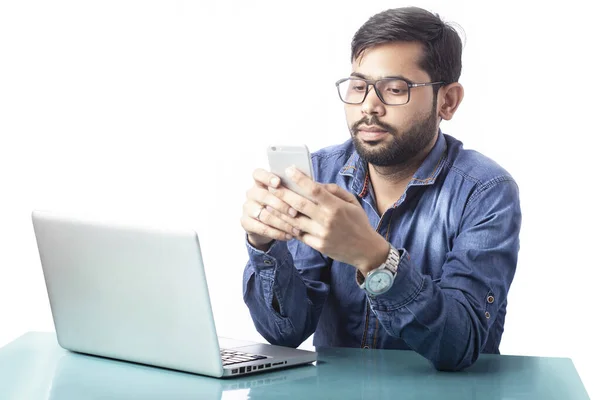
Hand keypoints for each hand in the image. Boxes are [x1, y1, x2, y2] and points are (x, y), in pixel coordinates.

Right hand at [240, 168, 302, 250]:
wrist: (266, 225)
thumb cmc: (282, 205)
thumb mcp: (287, 195)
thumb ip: (294, 189)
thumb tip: (310, 182)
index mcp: (260, 182)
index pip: (258, 174)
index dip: (267, 177)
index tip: (278, 182)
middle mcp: (252, 193)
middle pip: (263, 195)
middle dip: (281, 205)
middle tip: (295, 213)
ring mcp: (247, 208)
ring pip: (264, 215)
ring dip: (282, 223)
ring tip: (296, 229)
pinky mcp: (246, 222)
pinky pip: (262, 228)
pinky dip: (277, 233)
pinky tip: (288, 236)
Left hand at [266, 167, 388, 275]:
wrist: (366, 250)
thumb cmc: (358, 222)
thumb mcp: (352, 202)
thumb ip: (334, 191)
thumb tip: (315, 183)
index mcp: (337, 206)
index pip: (315, 190)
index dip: (300, 179)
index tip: (289, 170)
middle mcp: (327, 220)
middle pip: (299, 204)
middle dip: (283, 193)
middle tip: (271, 185)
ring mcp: (321, 234)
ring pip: (295, 221)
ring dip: (279, 211)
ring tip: (268, 202)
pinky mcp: (318, 245)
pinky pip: (298, 234)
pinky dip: (287, 226)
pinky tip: (278, 219)